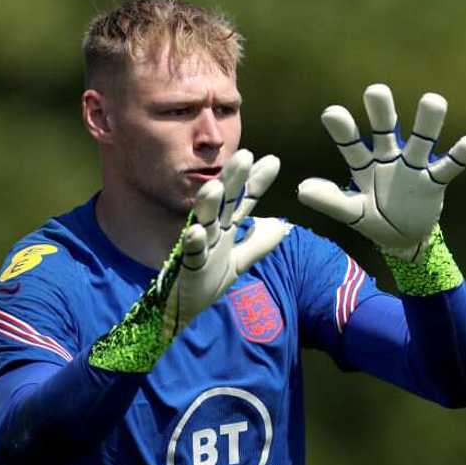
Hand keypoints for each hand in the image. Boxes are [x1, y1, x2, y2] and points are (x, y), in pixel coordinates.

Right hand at [89, 149, 289, 371]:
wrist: (183, 309)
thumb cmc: (206, 280)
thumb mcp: (239, 262)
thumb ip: (258, 244)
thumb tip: (283, 225)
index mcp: (225, 229)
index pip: (243, 201)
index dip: (256, 183)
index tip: (272, 161)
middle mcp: (212, 232)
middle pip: (225, 202)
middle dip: (233, 180)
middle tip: (244, 155)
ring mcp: (199, 247)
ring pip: (203, 221)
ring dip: (208, 204)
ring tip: (215, 187)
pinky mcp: (187, 266)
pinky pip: (189, 253)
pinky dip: (192, 243)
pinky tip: (195, 232)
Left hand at [297, 84, 465, 260]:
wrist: (404, 238)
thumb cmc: (374, 218)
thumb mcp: (352, 213)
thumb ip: (332, 200)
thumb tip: (302, 189)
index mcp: (363, 163)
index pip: (351, 143)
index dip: (343, 129)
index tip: (332, 113)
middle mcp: (388, 157)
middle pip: (385, 128)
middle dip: (381, 110)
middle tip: (375, 91)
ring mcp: (413, 166)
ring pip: (421, 139)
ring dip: (428, 122)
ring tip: (433, 100)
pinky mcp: (435, 181)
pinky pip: (449, 166)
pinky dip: (461, 155)